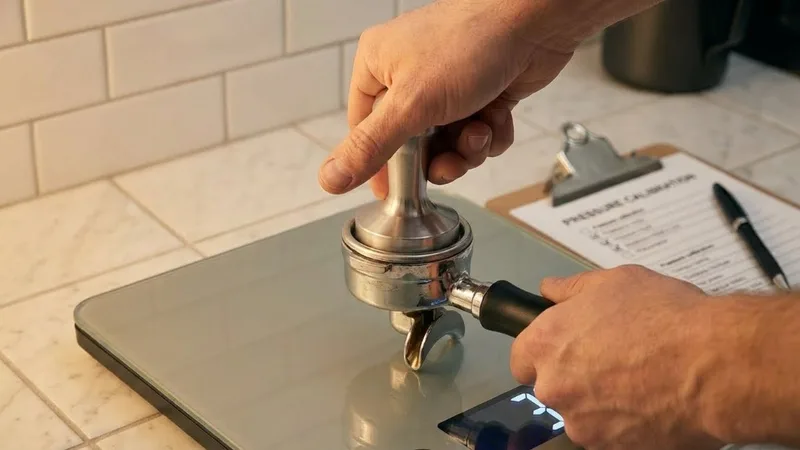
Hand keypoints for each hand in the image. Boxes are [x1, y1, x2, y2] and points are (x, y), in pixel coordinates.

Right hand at [317, 0, 577, 197]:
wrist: (537, 20)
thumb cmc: (471, 42)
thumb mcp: (411, 104)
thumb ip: (370, 146)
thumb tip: (330, 178)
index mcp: (379, 66)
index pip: (365, 129)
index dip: (381, 163)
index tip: (394, 190)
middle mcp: (411, 74)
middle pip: (411, 143)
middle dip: (437, 157)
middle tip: (451, 159)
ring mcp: (449, 83)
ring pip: (448, 142)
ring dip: (468, 148)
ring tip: (479, 130)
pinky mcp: (483, 92)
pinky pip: (477, 132)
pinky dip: (490, 134)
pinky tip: (498, 117)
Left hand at [510, 265, 724, 449]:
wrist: (715, 365)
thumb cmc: (663, 316)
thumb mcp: (614, 282)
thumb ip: (572, 289)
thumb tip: (550, 291)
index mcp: (545, 344)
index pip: (520, 358)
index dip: (542, 352)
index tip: (564, 347)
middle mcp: (554, 387)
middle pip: (550, 386)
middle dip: (573, 375)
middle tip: (612, 358)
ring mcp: (581, 423)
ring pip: (580, 413)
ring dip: (599, 401)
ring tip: (638, 379)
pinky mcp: (611, 448)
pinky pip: (609, 434)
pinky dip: (623, 422)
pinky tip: (650, 400)